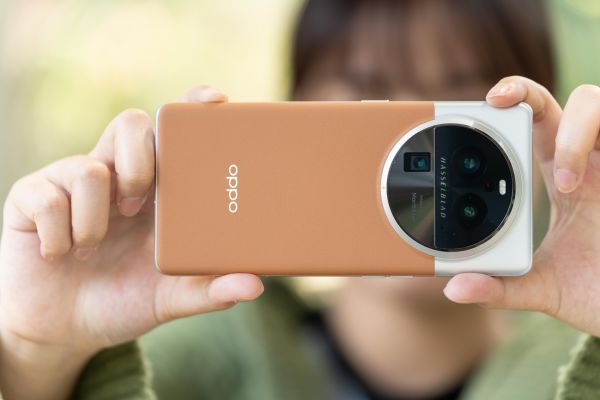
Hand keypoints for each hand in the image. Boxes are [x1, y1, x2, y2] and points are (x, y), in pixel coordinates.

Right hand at [0, 86, 263, 399]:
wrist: (63, 331)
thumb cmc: (123, 301)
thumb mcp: (170, 299)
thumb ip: (210, 291)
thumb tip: (256, 284)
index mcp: (154, 191)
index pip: (172, 134)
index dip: (190, 109)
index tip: (215, 99)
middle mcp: (116, 176)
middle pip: (131, 125)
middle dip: (139, 159)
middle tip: (139, 204)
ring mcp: (71, 183)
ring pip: (88, 165)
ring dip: (95, 215)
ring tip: (93, 247)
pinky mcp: (31, 198)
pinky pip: (46, 196)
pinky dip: (58, 234)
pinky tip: (60, 254)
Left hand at [444, 77, 599, 336]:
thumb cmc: (598, 291)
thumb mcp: (544, 289)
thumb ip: (501, 288)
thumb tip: (453, 289)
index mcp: (562, 179)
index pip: (534, 126)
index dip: (514, 102)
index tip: (487, 102)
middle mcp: (589, 163)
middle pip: (560, 102)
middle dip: (528, 92)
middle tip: (499, 101)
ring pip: (595, 103)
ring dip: (574, 133)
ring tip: (566, 182)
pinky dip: (594, 144)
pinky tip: (581, 181)